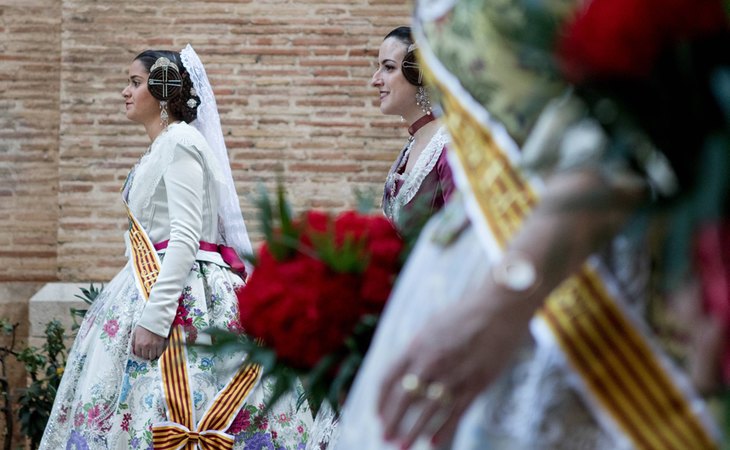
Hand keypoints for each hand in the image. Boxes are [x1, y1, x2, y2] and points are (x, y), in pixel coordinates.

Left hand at [132, 325, 167, 359]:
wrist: (154, 320)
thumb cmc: (145, 325)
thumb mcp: (135, 332)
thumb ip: (133, 341)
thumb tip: (133, 350)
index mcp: (138, 343)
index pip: (138, 354)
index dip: (140, 354)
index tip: (142, 353)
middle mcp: (145, 346)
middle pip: (145, 356)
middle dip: (146, 355)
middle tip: (148, 352)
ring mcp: (153, 345)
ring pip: (152, 356)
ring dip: (152, 355)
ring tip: (153, 352)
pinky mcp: (160, 344)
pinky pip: (159, 353)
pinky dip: (158, 353)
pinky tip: (158, 350)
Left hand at [376, 281, 534, 448]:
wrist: (499, 307)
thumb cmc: (465, 314)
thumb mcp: (432, 326)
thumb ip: (418, 349)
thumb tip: (404, 369)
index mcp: (416, 345)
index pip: (388, 378)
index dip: (380, 400)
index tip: (377, 414)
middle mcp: (431, 361)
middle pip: (403, 399)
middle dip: (391, 421)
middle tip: (385, 437)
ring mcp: (454, 374)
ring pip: (427, 412)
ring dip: (412, 432)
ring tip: (402, 446)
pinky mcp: (476, 384)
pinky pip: (455, 413)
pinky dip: (443, 430)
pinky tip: (433, 443)